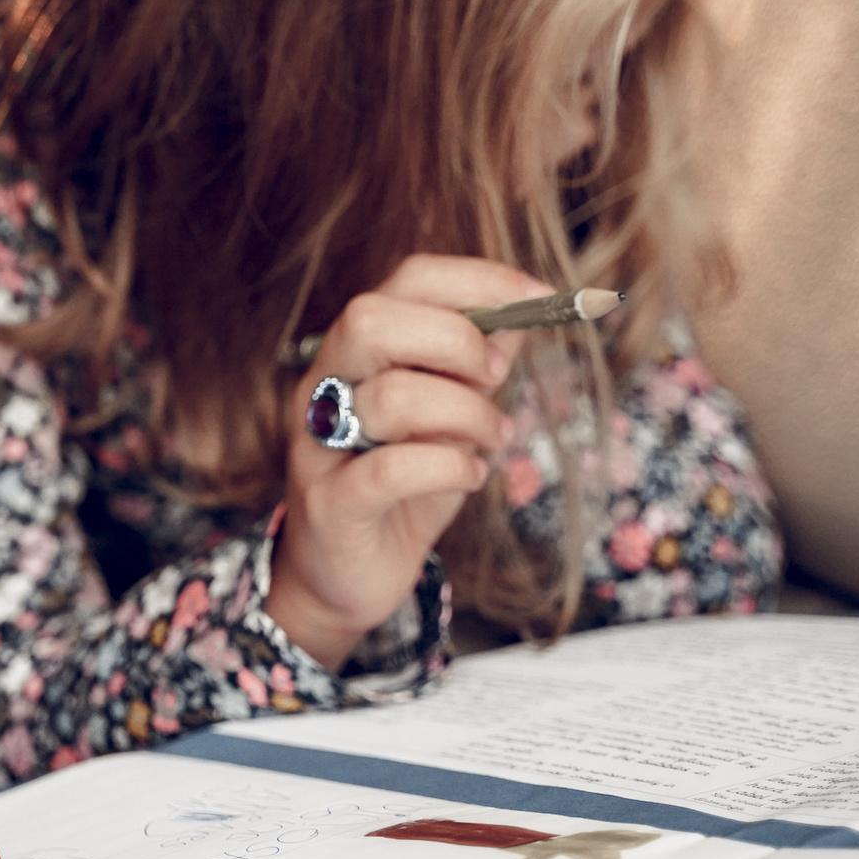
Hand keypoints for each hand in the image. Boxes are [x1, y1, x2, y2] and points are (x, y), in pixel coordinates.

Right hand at [268, 254, 545, 669]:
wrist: (345, 579)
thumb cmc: (401, 491)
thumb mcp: (449, 417)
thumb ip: (475, 366)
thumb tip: (525, 313)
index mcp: (356, 352)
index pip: (407, 279)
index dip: (478, 279)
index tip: (540, 296)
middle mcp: (324, 386)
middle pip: (370, 319)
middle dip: (454, 340)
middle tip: (494, 378)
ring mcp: (318, 444)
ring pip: (390, 397)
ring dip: (465, 415)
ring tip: (491, 440)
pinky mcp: (329, 504)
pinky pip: (392, 470)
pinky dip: (448, 468)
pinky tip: (470, 477)